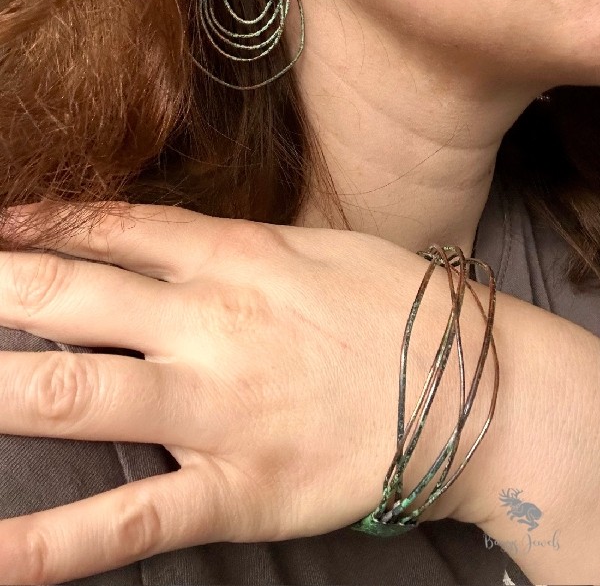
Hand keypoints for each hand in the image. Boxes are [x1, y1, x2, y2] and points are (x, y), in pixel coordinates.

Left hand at [0, 203, 464, 583]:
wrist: (463, 390)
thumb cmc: (393, 307)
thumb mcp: (314, 249)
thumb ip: (234, 245)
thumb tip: (166, 240)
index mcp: (236, 262)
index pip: (114, 230)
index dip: (42, 222)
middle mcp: (212, 329)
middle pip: (69, 298)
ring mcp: (218, 412)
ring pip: (74, 395)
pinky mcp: (239, 490)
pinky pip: (129, 520)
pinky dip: (50, 545)